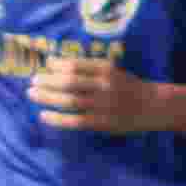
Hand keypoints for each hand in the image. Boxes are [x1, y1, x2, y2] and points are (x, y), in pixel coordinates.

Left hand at [27, 53, 153, 132]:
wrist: (154, 106)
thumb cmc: (127, 86)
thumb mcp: (113, 70)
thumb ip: (90, 67)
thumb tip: (56, 63)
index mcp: (107, 70)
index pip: (77, 65)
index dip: (58, 64)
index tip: (46, 63)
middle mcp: (105, 86)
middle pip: (69, 82)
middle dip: (47, 80)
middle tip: (33, 80)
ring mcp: (103, 105)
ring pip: (69, 101)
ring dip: (47, 97)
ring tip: (31, 94)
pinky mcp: (102, 122)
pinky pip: (75, 121)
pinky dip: (57, 119)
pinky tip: (43, 115)